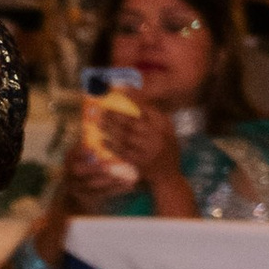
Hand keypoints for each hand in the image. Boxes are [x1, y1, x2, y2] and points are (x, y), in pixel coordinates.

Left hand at [71, 90, 183, 208]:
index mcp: (164, 127)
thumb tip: (139, 102)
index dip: (135, 99)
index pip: (148, 110)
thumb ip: (155, 119)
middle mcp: (157, 137)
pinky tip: (103, 140)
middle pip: (132, 122)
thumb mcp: (167, 133)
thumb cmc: (166, 152)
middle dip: (116, 115)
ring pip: (125, 136)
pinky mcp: (140, 163)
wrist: (168, 177)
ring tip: (100, 122)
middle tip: (104, 110)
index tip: (122, 91)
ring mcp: (148, 150)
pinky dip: (112, 145)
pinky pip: (122, 152)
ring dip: (111, 128)